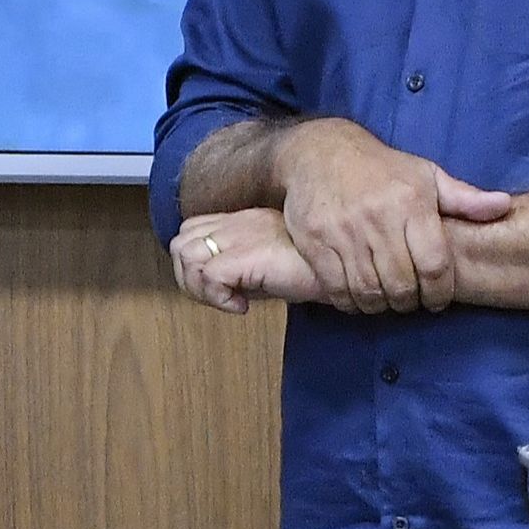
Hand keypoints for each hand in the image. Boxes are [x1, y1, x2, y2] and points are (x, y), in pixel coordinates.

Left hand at [170, 209, 322, 313]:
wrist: (348, 268)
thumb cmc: (319, 270)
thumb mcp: (273, 267)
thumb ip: (245, 272)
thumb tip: (223, 293)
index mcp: (244, 221)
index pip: (192, 230)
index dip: (194, 264)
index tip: (222, 287)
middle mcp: (239, 223)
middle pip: (180, 241)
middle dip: (189, 278)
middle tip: (220, 297)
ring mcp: (242, 235)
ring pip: (185, 255)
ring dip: (200, 289)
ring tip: (230, 301)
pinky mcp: (249, 253)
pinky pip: (209, 275)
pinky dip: (218, 299)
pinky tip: (243, 306)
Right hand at [273, 119, 511, 313]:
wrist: (319, 152)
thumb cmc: (381, 168)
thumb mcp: (426, 175)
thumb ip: (464, 199)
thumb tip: (504, 207)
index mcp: (411, 202)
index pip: (434, 264)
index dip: (439, 292)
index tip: (437, 299)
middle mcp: (377, 218)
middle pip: (401, 284)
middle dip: (409, 302)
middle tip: (410, 301)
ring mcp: (342, 231)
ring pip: (367, 290)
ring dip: (380, 305)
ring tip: (386, 300)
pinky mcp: (313, 241)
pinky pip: (335, 287)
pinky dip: (349, 301)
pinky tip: (357, 296)